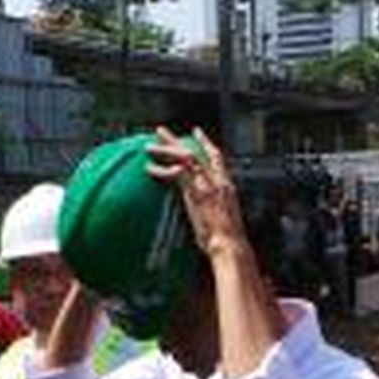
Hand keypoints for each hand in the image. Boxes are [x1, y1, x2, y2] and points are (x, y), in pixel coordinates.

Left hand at [146, 126, 246, 258]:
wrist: (230, 247)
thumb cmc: (228, 241)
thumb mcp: (225, 220)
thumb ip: (216, 209)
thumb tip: (209, 212)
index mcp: (226, 186)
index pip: (216, 157)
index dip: (205, 143)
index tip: (195, 132)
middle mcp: (218, 181)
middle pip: (196, 152)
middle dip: (177, 141)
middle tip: (160, 132)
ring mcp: (206, 186)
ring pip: (185, 157)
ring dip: (165, 150)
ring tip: (148, 147)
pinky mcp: (195, 194)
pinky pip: (176, 175)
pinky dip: (161, 170)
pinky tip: (148, 168)